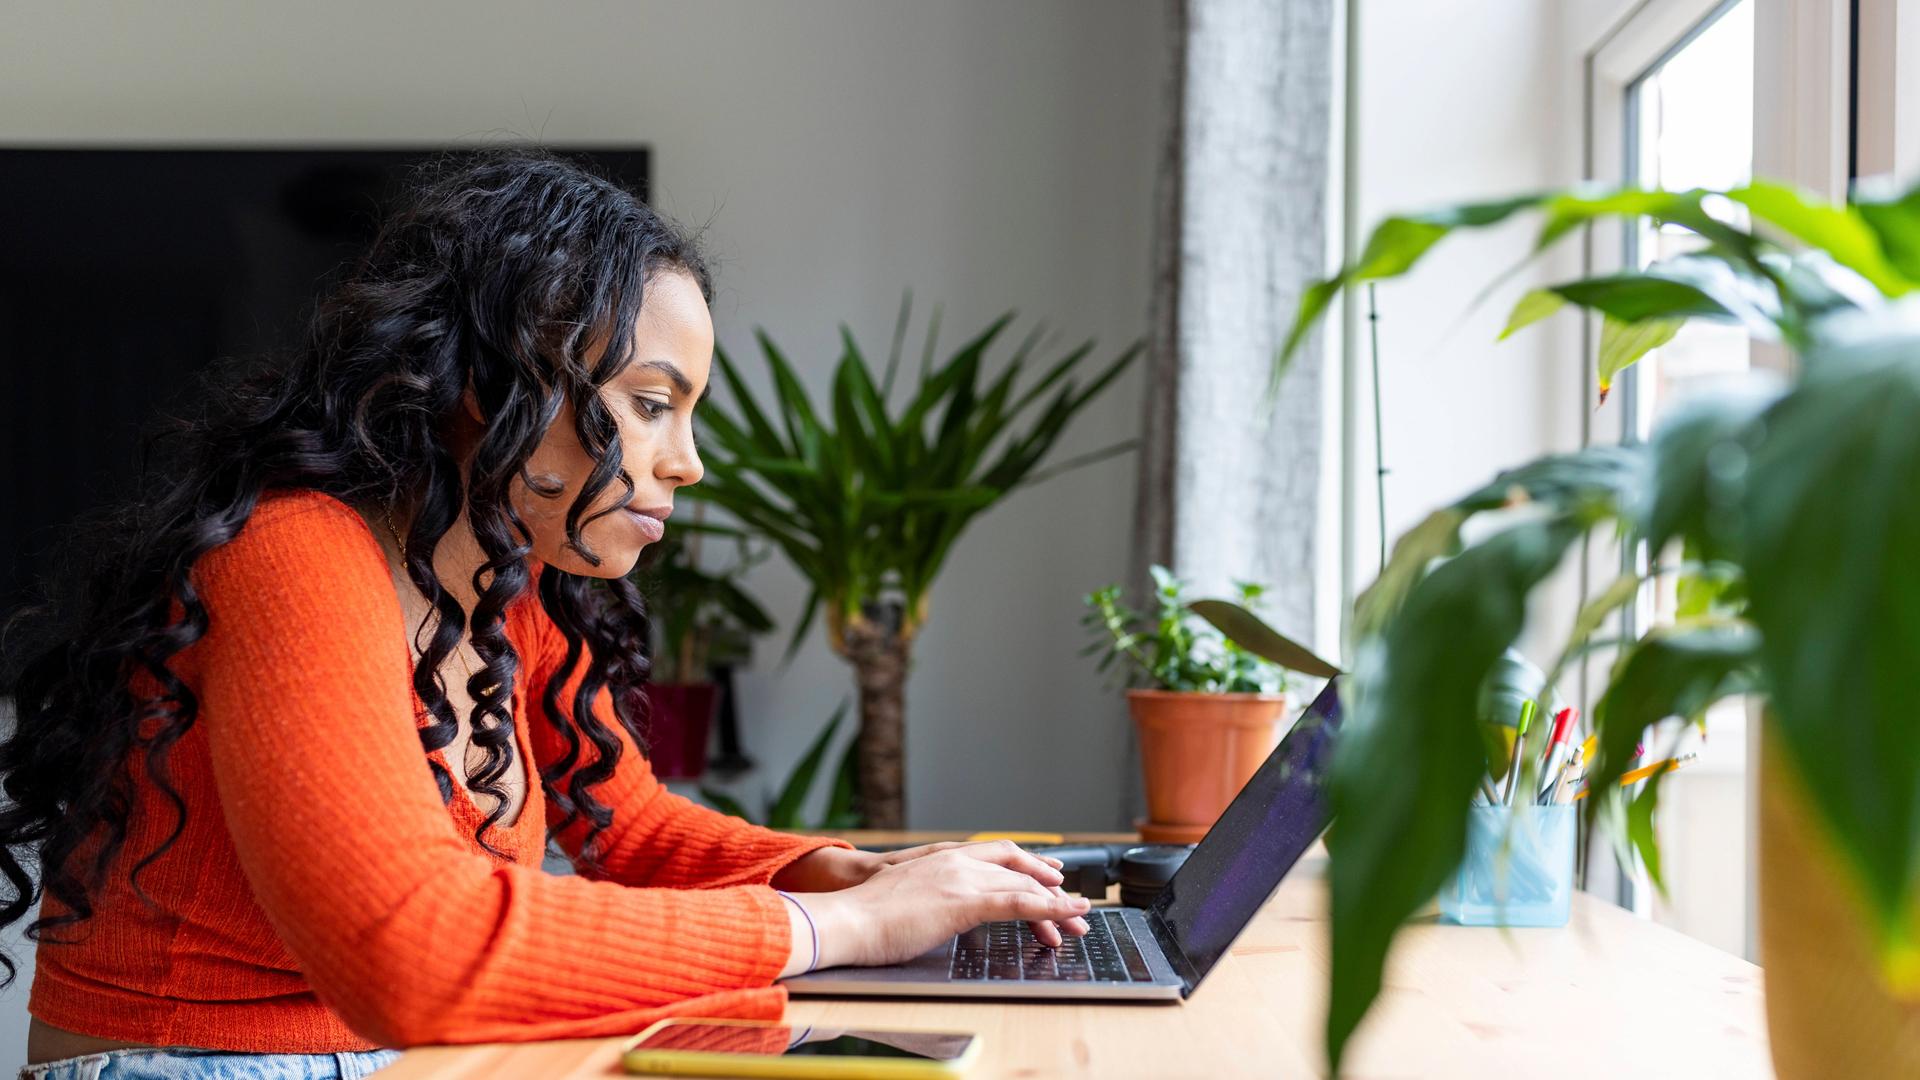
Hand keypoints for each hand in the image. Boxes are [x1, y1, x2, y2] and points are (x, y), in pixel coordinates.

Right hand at [790, 841, 1092, 969]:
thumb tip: (937, 914)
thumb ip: (929, 898)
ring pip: (1023, 884)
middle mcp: (956, 861)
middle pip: (1017, 868)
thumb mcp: (905, 899)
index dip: (1028, 865)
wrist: (846, 920)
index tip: (1050, 875)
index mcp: (941, 858)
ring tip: (1080, 918)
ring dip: (1057, 903)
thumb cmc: (865, 918)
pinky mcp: (965, 901)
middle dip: (1049, 886)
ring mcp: (961, 879)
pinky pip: (1019, 903)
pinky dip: (1051, 908)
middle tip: (1073, 904)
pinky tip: (1068, 914)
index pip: (997, 855)